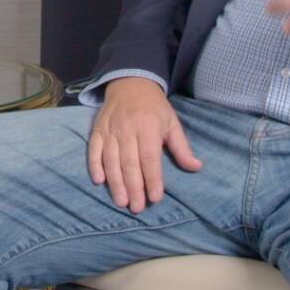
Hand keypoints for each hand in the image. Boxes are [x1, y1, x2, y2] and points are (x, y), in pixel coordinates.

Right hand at [87, 77, 201, 211]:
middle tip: (137, 207)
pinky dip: (95, 165)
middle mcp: (128, 128)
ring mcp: (110, 129)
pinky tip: (99, 181)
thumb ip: (181, 147)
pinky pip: (93, 150)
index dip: (152, 178)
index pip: (150, 157)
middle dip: (134, 187)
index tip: (155, 197)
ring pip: (111, 160)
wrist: (131, 82)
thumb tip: (196, 167)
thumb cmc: (155, 107)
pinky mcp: (97, 130)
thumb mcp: (172, 122)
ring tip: (122, 201)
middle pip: (130, 162)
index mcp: (149, 126)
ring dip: (115, 182)